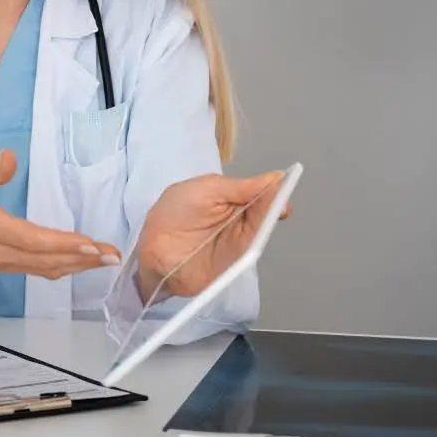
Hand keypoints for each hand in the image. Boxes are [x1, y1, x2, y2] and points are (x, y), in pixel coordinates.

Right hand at [0, 150, 121, 275]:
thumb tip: (11, 157)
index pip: (30, 239)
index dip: (61, 243)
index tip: (90, 243)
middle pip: (45, 260)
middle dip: (82, 259)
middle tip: (113, 254)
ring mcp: (3, 265)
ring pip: (45, 268)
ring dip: (79, 266)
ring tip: (107, 260)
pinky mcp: (7, 269)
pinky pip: (39, 270)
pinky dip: (65, 267)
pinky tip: (83, 263)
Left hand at [134, 171, 292, 301]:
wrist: (153, 252)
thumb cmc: (172, 215)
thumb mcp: (203, 190)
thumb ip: (237, 187)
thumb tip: (274, 178)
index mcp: (228, 196)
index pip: (256, 190)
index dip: (271, 187)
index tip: (283, 182)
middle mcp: (237, 217)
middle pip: (263, 208)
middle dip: (274, 201)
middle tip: (281, 197)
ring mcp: (239, 238)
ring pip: (261, 225)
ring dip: (269, 217)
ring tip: (276, 207)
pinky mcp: (237, 258)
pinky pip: (253, 245)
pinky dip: (260, 236)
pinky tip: (264, 226)